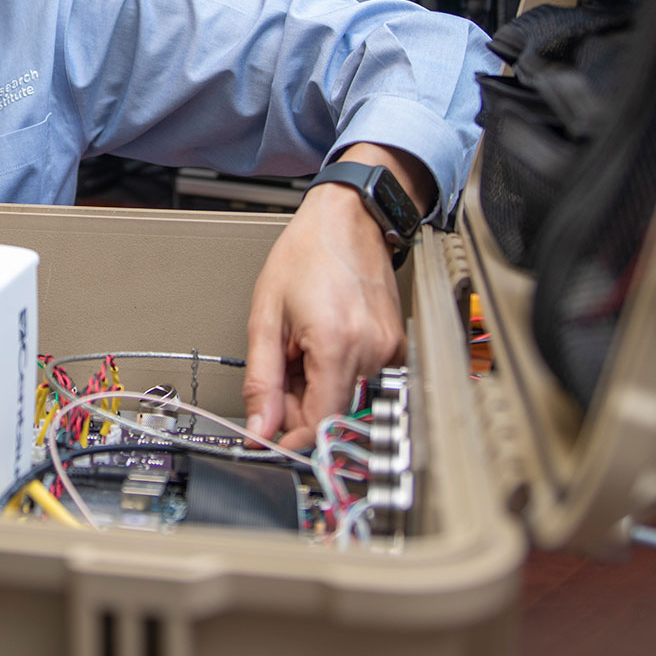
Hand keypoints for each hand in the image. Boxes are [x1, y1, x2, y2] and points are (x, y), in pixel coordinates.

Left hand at [242, 146, 427, 448]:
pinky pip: (362, 377)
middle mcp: (373, 351)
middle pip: (331, 411)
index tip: (270, 437)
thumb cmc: (308, 253)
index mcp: (338, 344)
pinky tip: (323, 341)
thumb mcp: (266, 317)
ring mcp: (389, 349)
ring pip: (344, 396)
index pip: (322, 424)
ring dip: (315, 384)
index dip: (292, 435)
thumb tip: (259, 429)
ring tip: (301, 344)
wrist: (348, 218)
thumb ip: (261, 380)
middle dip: (297, 403)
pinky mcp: (396, 346)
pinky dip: (336, 370)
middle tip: (279, 367)